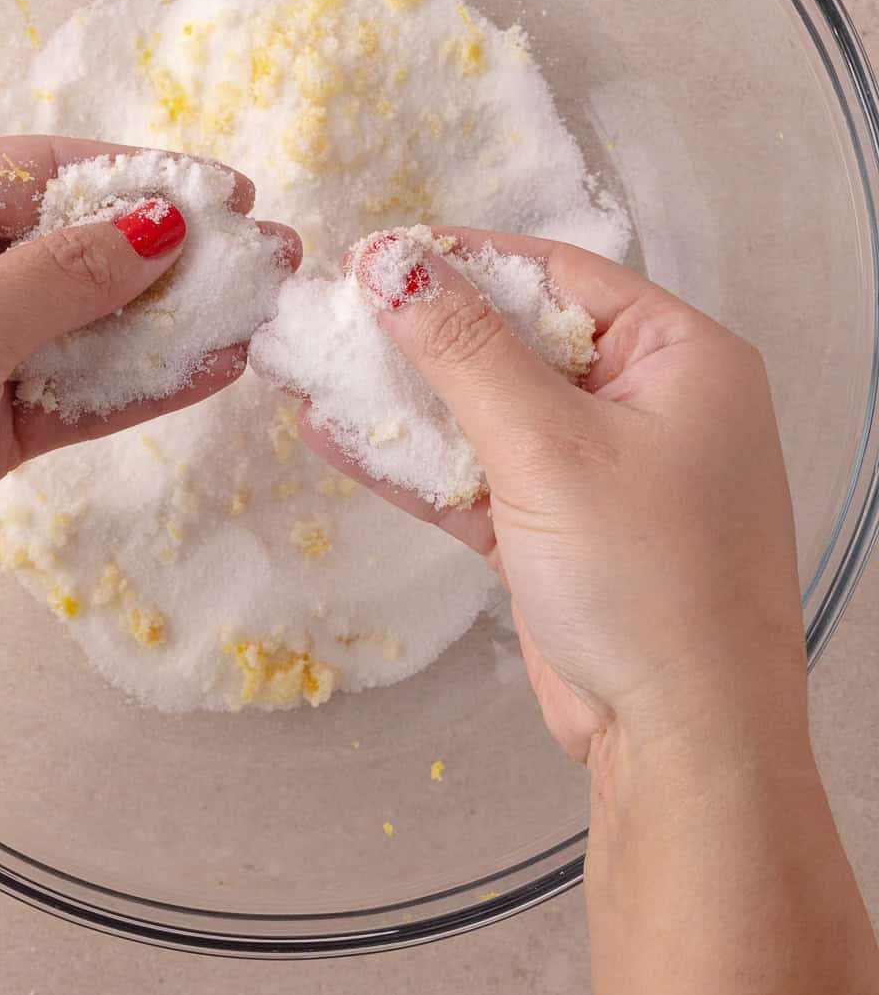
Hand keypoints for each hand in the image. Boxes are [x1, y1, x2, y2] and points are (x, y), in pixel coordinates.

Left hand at [0, 136, 295, 655]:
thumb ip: (65, 278)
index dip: (141, 181)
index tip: (225, 194)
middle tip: (261, 258)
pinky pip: (72, 394)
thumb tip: (156, 226)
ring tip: (252, 315)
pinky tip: (204, 372)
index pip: (44, 175)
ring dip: (166, 326)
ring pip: (83, 327)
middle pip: (74, 251)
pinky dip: (135, 387)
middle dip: (171, 257)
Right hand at [298, 229, 806, 763]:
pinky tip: (335, 435)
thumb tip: (393, 261)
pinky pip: (479, 476)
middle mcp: (647, 402)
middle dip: (422, 331)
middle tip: (333, 309)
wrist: (683, 741)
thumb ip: (465, 350)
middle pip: (517, 340)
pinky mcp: (558, 529)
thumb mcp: (548, 446)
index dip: (466, 259)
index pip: (560, 275)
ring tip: (312, 365)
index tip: (378, 252)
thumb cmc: (648, 579)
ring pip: (488, 411)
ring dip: (404, 398)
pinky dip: (416, 464)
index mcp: (681, 357)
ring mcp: (601, 470)